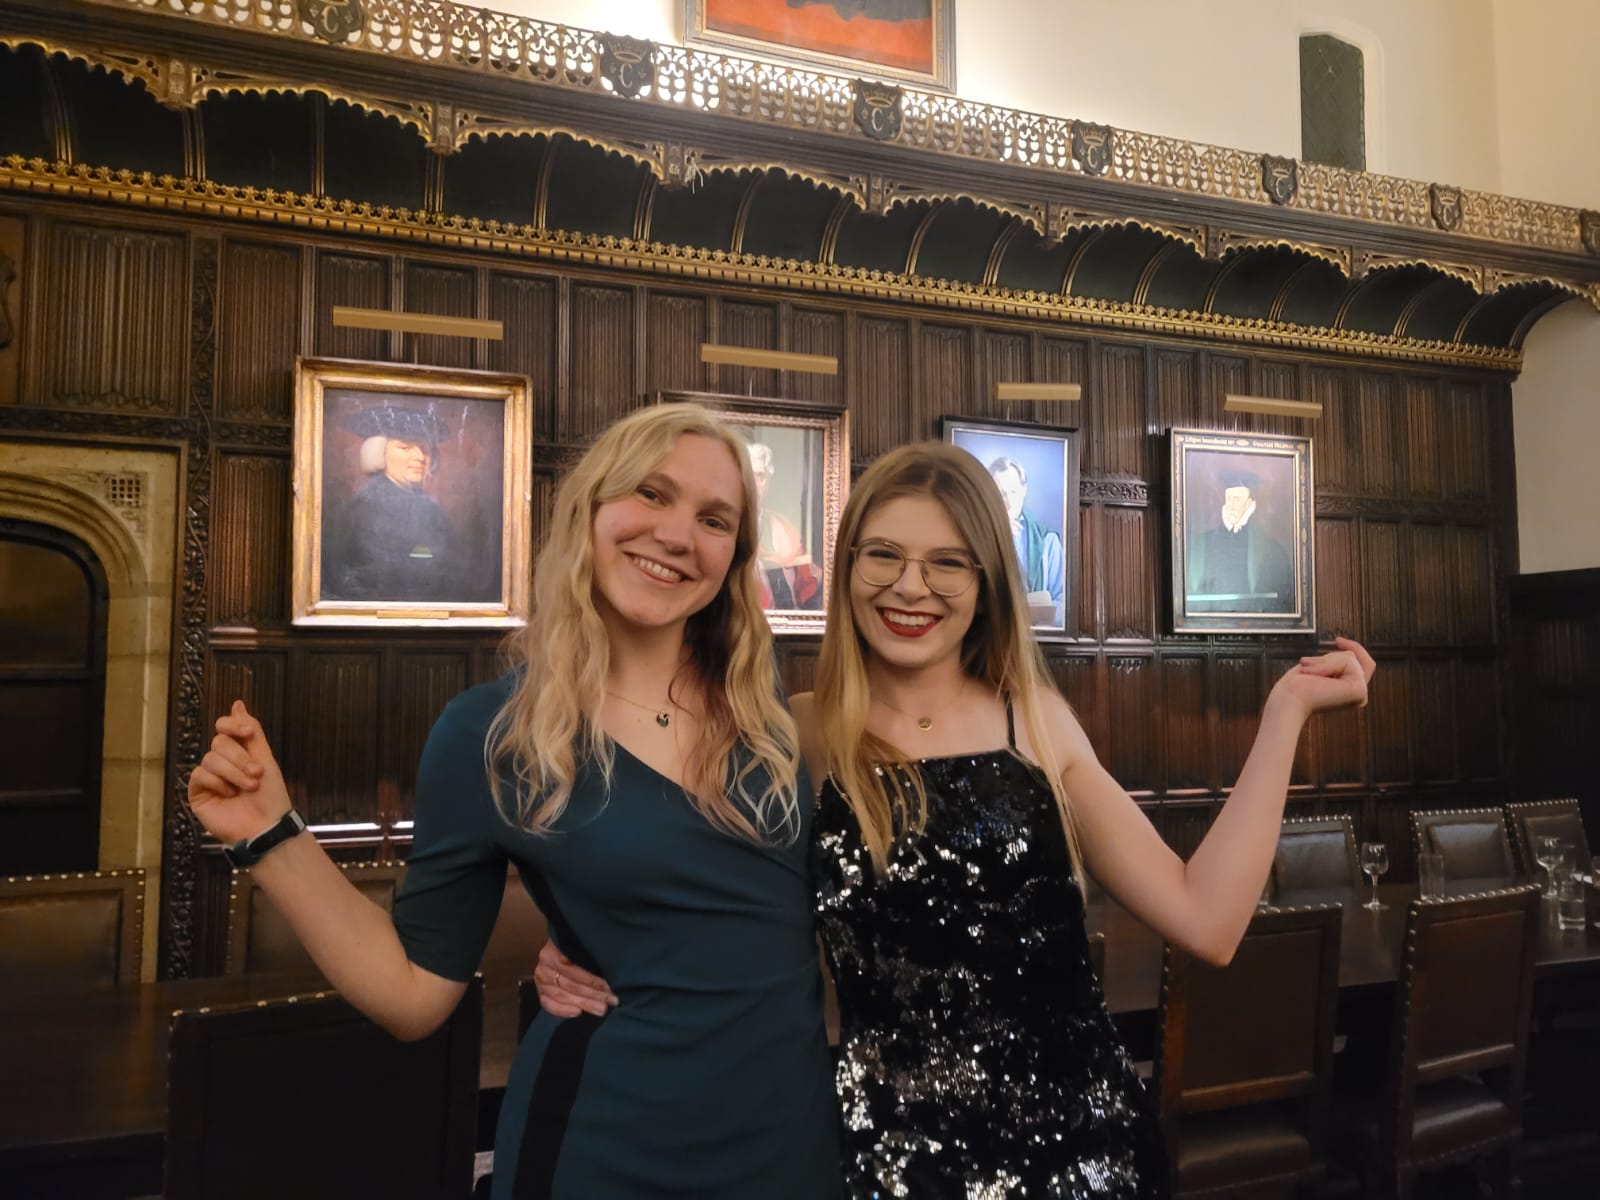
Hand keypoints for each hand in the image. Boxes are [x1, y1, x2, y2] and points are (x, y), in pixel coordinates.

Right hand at [186, 700, 292, 844]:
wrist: (266, 826)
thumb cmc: (271, 796)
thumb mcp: (265, 759)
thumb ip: (252, 732)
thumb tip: (238, 704)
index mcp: (239, 751)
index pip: (224, 727)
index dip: (233, 725)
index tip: (248, 733)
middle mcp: (221, 762)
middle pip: (220, 742)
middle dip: (241, 758)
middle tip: (256, 775)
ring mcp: (209, 777)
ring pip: (211, 758)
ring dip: (233, 772)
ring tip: (247, 788)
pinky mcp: (198, 793)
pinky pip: (200, 775)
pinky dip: (217, 782)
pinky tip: (229, 794)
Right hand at [534, 939, 615, 1017]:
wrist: (564, 949)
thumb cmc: (580, 947)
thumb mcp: (584, 944)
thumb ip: (592, 953)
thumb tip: (612, 967)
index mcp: (555, 949)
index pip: (574, 969)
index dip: (593, 980)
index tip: (610, 987)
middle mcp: (545, 965)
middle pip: (570, 984)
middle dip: (593, 994)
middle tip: (611, 1000)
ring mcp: (541, 980)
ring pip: (562, 995)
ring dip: (584, 1003)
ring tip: (601, 1009)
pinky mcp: (541, 992)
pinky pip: (548, 1004)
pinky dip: (562, 1010)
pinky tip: (578, 1013)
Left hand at [1271, 636, 1375, 718]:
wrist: (1289, 699)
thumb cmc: (1296, 687)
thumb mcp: (1321, 668)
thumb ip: (1338, 663)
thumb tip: (1349, 651)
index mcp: (1350, 692)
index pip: (1365, 664)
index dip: (1356, 648)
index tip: (1337, 640)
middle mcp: (1359, 696)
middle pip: (1358, 658)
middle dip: (1330, 657)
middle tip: (1307, 664)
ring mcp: (1361, 694)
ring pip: (1351, 658)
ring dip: (1325, 661)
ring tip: (1308, 672)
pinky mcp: (1359, 691)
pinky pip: (1347, 662)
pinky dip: (1328, 664)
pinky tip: (1315, 676)